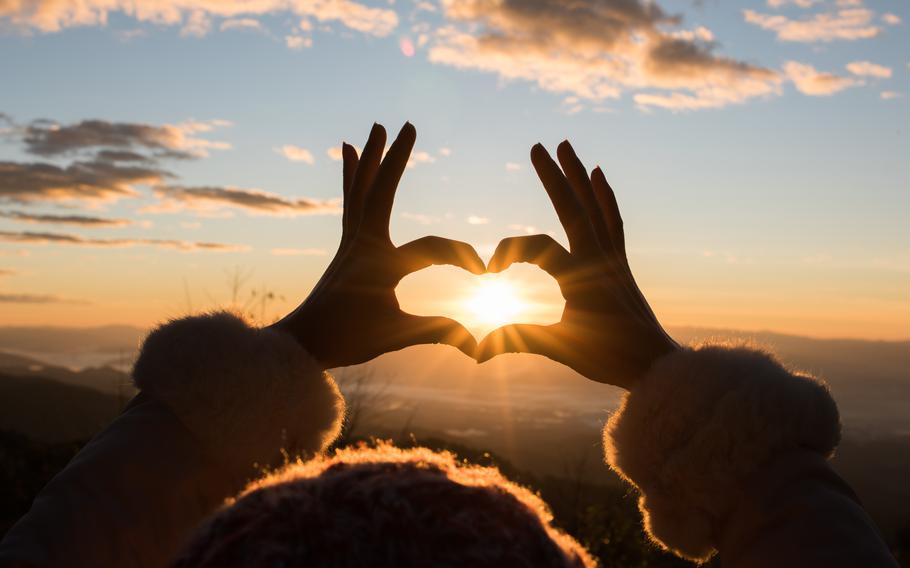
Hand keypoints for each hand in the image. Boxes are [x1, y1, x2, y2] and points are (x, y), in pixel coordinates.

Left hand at [272, 123, 484, 367]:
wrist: (300, 344)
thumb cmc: (346, 340)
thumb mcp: (395, 336)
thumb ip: (438, 333)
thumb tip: (479, 344)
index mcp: (379, 265)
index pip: (431, 249)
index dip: (463, 257)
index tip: (485, 273)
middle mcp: (362, 245)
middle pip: (381, 191)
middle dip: (395, 158)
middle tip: (407, 124)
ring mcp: (351, 242)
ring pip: (361, 189)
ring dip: (371, 157)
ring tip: (375, 128)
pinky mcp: (345, 246)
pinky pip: (350, 201)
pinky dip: (352, 176)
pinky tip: (350, 154)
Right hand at [476, 141, 677, 388]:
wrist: (657, 366)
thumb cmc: (610, 359)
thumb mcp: (562, 348)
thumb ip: (521, 341)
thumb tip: (478, 350)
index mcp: (580, 278)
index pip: (538, 247)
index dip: (508, 251)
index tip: (489, 271)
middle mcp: (599, 259)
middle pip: (573, 208)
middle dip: (554, 176)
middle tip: (537, 145)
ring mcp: (613, 258)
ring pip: (595, 207)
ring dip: (579, 175)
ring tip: (567, 146)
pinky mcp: (621, 263)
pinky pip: (613, 220)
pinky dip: (605, 196)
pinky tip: (599, 176)